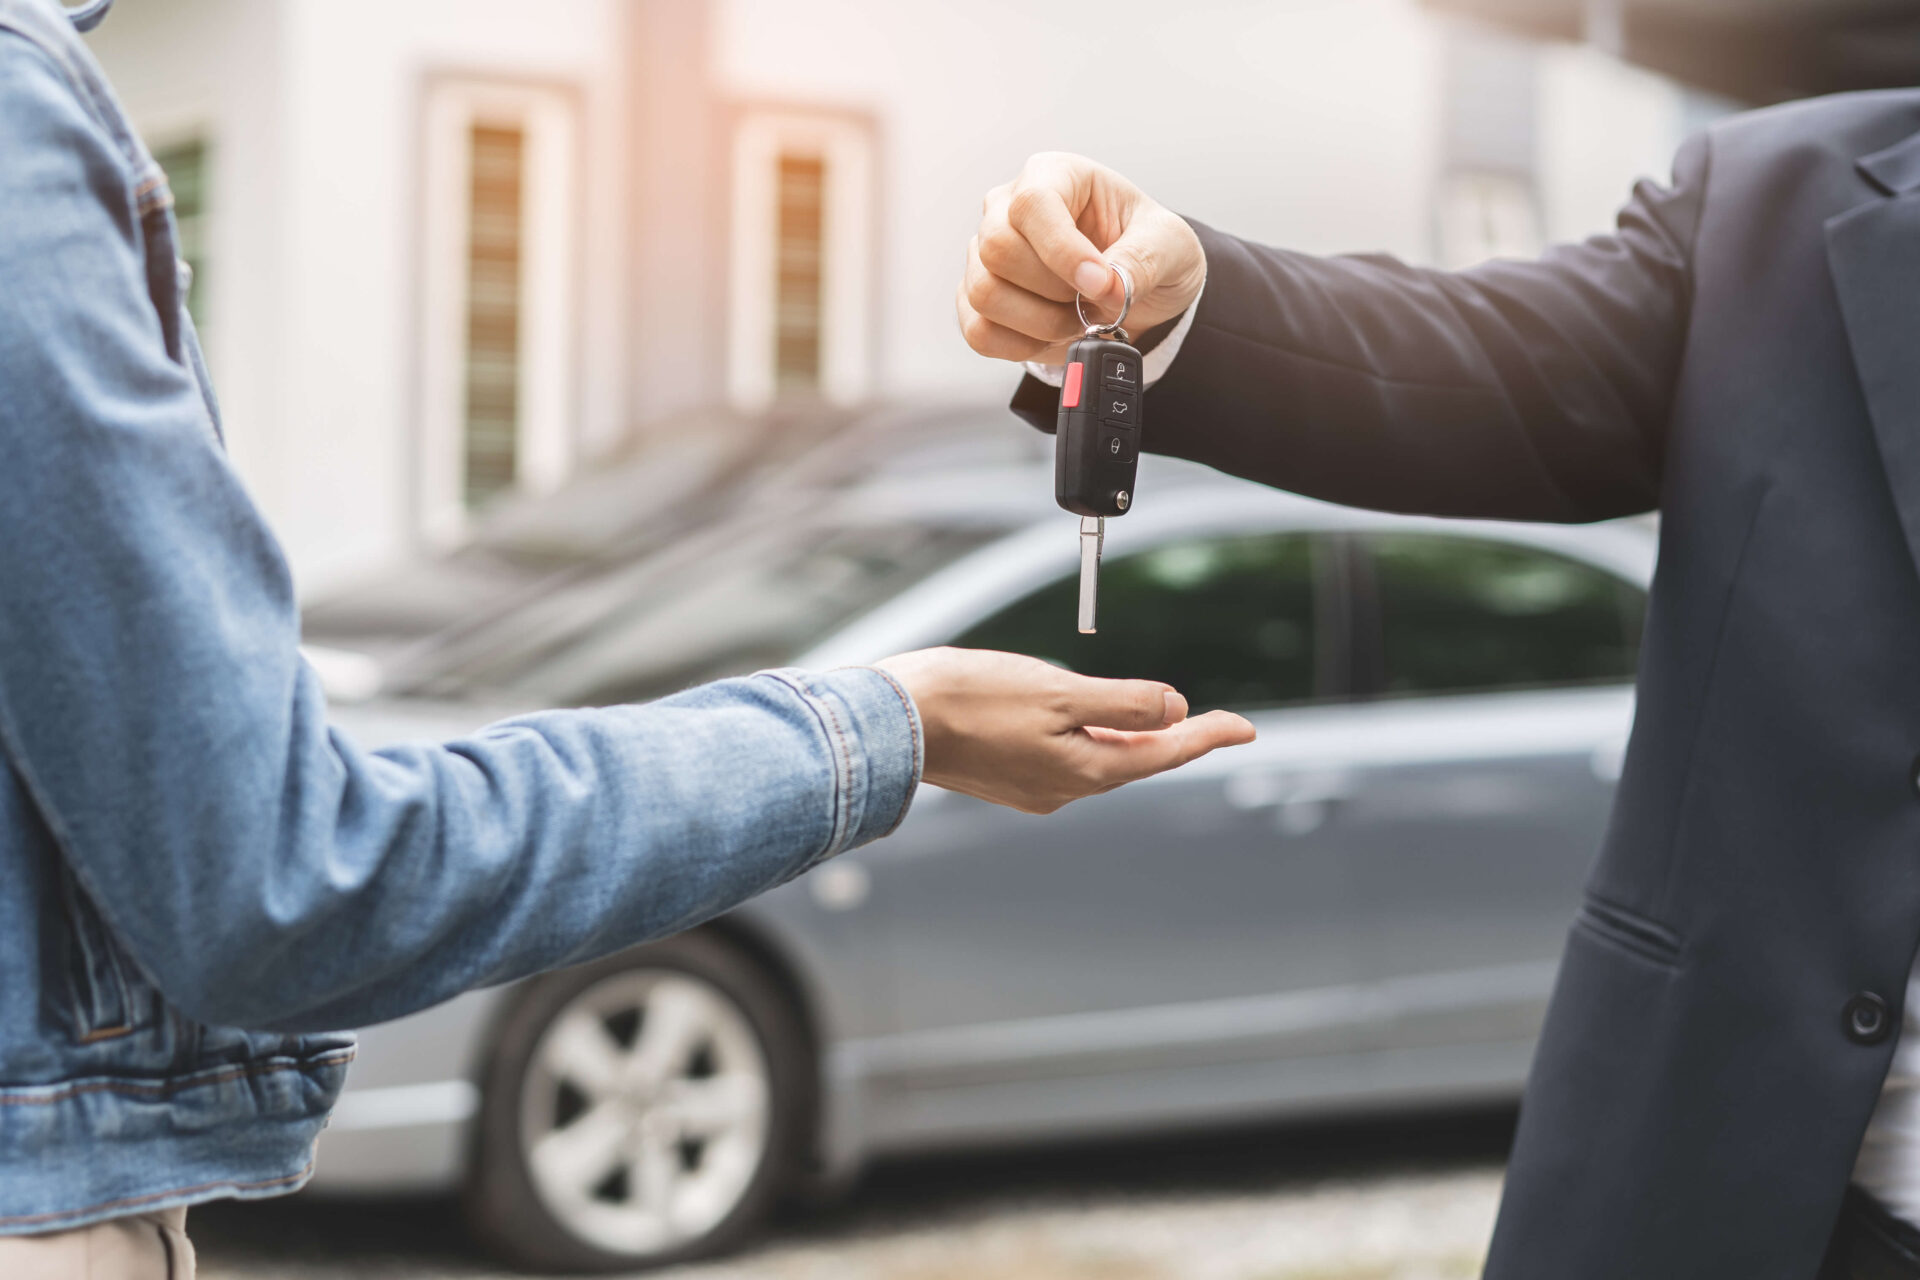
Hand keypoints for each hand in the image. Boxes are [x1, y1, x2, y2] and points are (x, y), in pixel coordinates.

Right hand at [876, 647, 1254, 814]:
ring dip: (1131, 737)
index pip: (1166, 751)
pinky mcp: (1008, 776)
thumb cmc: (971, 698)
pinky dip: (1092, 738)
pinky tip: (1090, 722)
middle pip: (1136, 760)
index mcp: (1083, 771)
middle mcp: (1062, 789)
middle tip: (1214, 724)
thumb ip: (1123, 702)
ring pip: (1101, 759)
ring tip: (1160, 718)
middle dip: (1174, 739)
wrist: (892, 722)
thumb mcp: (1059, 691)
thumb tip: (1176, 707)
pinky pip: (1068, 758)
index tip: (1246, 728)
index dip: (1209, 735)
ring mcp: (1033, 787)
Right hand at [958, 152, 1205, 364]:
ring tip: (1078, 320)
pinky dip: (1021, 345)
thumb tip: (1108, 286)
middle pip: (997, 249)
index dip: (1063, 251)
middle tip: (1094, 302)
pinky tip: (1053, 336)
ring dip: (1040, 322)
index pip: (1033, 204)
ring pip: (984, 292)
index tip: (1100, 284)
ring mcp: (985, 254)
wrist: (1140, 288)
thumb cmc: (1149, 248)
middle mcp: (1008, 208)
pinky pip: (979, 330)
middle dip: (1053, 291)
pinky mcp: (977, 300)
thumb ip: (1143, 259)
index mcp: (1055, 175)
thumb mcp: (1171, 245)